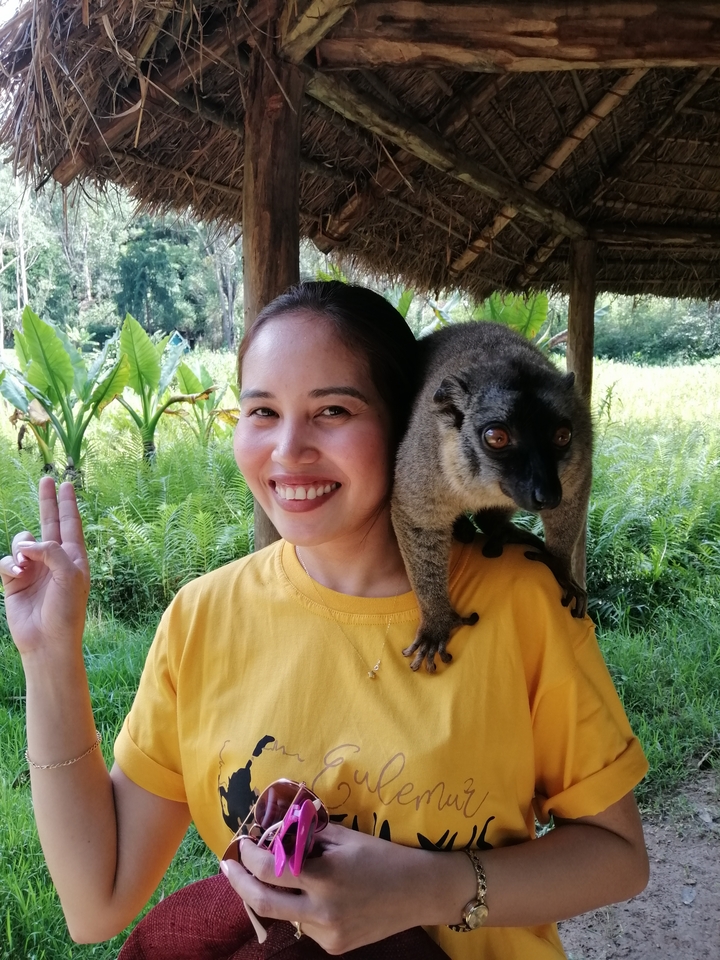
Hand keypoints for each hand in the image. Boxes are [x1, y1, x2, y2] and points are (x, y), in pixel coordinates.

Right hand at [0, 476, 89, 658]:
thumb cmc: (66, 610)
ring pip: (23, 541)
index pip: (70, 524)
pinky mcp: (15, 581)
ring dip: (22, 546)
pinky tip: (17, 574)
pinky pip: (7, 561)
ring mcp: (34, 569)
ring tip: (25, 564)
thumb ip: (52, 552)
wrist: (47, 641)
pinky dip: (9, 564)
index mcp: (74, 557)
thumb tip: (28, 543)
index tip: (67, 484)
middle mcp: (54, 560)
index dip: (67, 504)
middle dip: (47, 502)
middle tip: (45, 479)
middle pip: (49, 523)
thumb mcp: (69, 576)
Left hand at [220, 823, 471, 953]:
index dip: (249, 856)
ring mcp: (328, 934)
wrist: (419, 891)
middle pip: (263, 902)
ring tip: (271, 876)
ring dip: (272, 895)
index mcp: (326, 877)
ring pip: (283, 916)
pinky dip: (299, 908)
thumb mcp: (344, 837)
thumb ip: (308, 837)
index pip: (270, 869)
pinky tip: (312, 895)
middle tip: (228, 866)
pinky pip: (304, 926)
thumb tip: (275, 833)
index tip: (242, 843)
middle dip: (239, 882)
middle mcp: (323, 910)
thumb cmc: (382, 856)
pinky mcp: (334, 947)